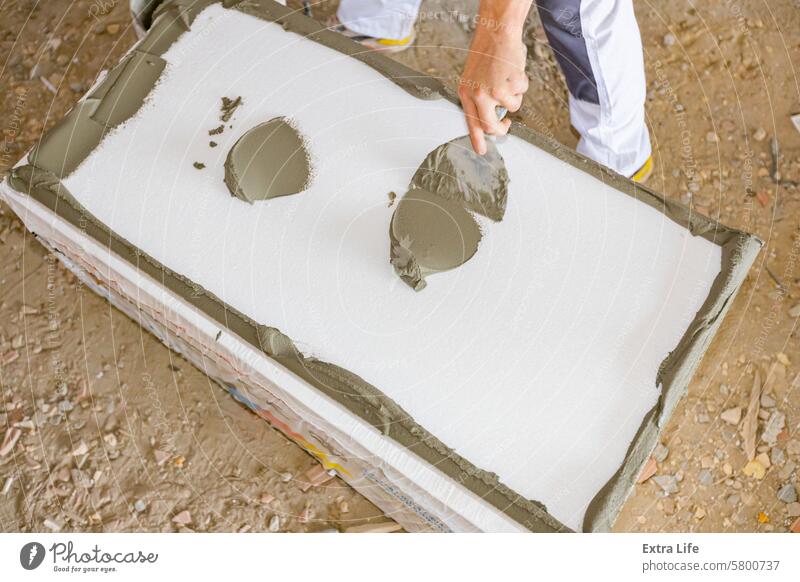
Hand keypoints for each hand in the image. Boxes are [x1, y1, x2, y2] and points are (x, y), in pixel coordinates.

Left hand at [458, 26, 528, 154]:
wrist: (497, 33)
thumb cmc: (489, 53)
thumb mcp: (476, 77)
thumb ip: (481, 98)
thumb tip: (494, 119)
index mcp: (466, 92)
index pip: (470, 122)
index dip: (477, 139)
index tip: (482, 151)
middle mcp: (476, 95)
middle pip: (491, 126)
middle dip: (502, 128)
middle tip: (507, 123)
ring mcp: (491, 92)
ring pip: (512, 108)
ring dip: (515, 96)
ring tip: (509, 78)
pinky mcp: (506, 87)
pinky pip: (521, 94)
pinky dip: (522, 84)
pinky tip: (514, 70)